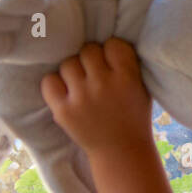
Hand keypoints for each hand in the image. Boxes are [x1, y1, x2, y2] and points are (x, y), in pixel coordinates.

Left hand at [41, 40, 152, 156]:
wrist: (121, 152)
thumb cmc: (133, 115)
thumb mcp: (142, 87)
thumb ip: (127, 64)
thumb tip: (105, 40)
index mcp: (127, 77)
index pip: (112, 44)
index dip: (111, 52)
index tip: (112, 63)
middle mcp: (103, 84)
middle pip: (88, 50)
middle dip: (92, 60)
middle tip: (95, 73)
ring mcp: (81, 98)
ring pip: (68, 63)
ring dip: (74, 71)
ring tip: (81, 84)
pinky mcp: (63, 110)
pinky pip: (49, 81)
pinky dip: (56, 84)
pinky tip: (66, 91)